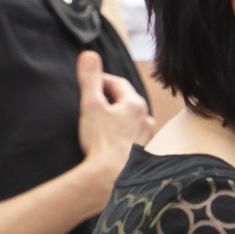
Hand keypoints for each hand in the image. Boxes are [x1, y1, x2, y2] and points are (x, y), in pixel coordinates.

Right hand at [74, 48, 155, 170]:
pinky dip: (121, 134)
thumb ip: (90, 79)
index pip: (118, 83)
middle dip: (109, 98)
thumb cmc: (101, 142)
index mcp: (135, 104)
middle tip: (92, 100)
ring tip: (101, 121)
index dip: (101, 80)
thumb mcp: (91, 104)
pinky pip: (131, 137)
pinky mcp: (141, 154)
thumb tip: (88, 55)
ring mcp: (145, 138)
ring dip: (117, 116)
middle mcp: (146, 119)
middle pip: (126, 101)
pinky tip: (110, 140)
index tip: (88, 83)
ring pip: (130, 120)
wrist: (110, 179)